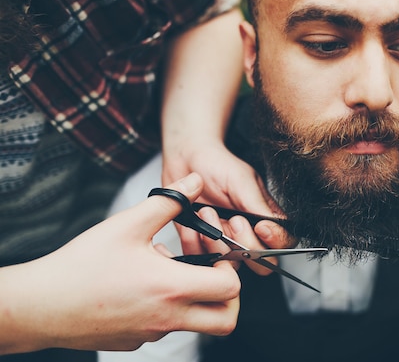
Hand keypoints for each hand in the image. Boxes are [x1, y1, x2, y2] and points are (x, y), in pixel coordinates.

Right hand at [0, 173, 239, 354]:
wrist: (40, 305)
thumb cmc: (81, 266)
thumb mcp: (128, 224)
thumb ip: (169, 201)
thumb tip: (195, 183)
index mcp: (171, 289)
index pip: (230, 290)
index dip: (231, 270)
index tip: (216, 257)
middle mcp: (167, 319)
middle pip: (224, 322)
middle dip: (227, 298)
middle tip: (210, 275)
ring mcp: (150, 334)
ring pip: (192, 323)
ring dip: (191, 299)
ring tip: (164, 271)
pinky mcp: (133, 341)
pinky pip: (162, 328)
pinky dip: (162, 309)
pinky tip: (139, 286)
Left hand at [162, 143, 296, 255]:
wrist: (186, 160)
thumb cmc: (218, 165)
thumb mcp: (242, 181)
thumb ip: (259, 206)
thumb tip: (278, 225)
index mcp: (266, 217)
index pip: (284, 242)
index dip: (276, 241)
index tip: (261, 227)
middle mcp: (249, 234)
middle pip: (262, 263)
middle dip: (247, 245)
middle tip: (234, 221)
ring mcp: (226, 243)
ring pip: (233, 264)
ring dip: (218, 242)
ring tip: (207, 213)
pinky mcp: (203, 246)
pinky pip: (203, 260)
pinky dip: (196, 243)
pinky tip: (194, 224)